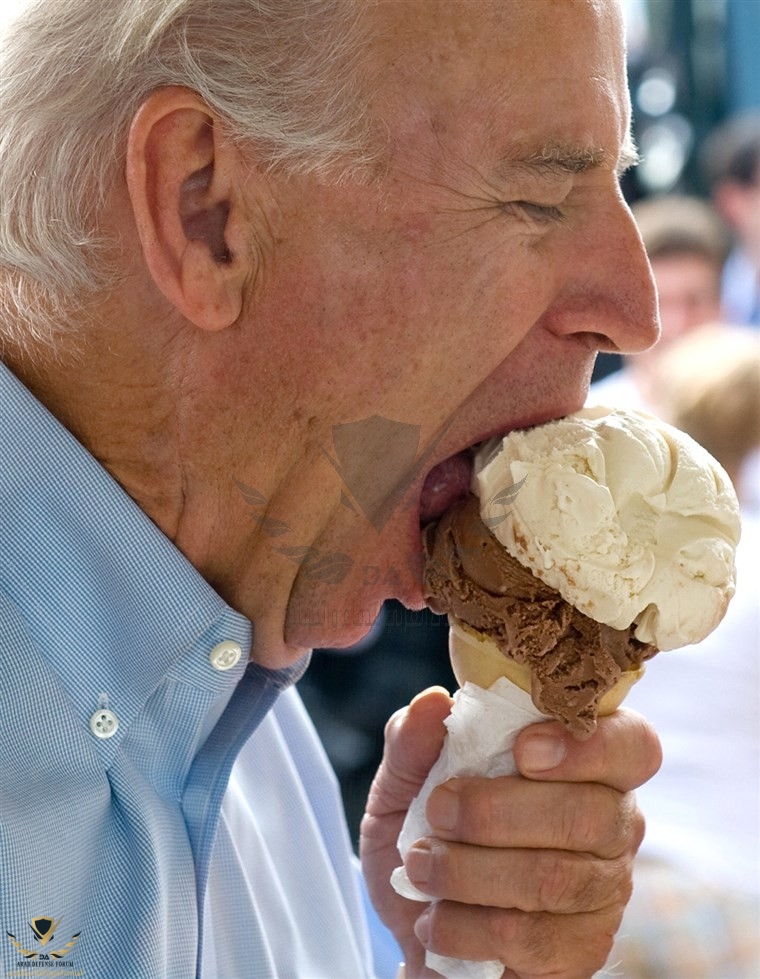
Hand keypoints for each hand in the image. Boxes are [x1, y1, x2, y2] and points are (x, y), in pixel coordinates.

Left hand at [360, 687, 661, 978]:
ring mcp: (604, 892)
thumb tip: (431, 700)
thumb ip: (414, 741)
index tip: (523, 750)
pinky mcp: (583, 951)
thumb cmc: (427, 837)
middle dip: (497, 812)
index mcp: (585, 763)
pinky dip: (467, 927)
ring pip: (555, 879)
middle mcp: (612, 824)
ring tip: (420, 867)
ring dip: (469, 872)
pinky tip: (435, 920)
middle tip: (439, 811)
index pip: (632, 744)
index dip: (588, 746)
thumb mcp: (405, 783)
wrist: (416, 926)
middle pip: (591, 814)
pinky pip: (533, 940)